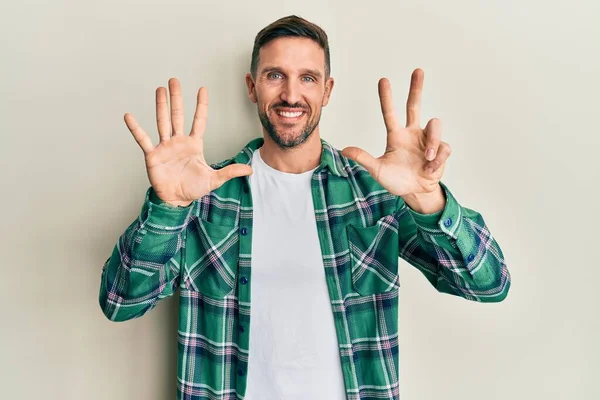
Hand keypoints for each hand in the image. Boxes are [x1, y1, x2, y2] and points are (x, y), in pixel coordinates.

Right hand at [124, 78, 252, 206]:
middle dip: (177, 98)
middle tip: (174, 80)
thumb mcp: (215, 180)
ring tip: (159, 89)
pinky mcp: (153, 155)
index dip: (201, 106)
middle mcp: (179, 142)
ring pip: (162, 121)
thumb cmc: (193, 188)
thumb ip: (230, 172)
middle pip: (178, 115)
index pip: (199, 120)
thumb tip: (250, 169)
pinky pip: (143, 139)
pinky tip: (129, 116)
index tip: (202, 89)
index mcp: (194, 144)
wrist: (176, 200)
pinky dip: (136, 128)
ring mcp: (165, 147)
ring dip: (160, 105)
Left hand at [342, 69, 450, 197]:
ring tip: (426, 159)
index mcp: (397, 136)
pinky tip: (430, 168)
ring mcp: (427, 140)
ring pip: (435, 125)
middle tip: (417, 70)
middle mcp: (412, 133)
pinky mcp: (440, 149)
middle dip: (416, 88)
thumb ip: (364, 159)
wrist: (416, 193)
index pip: (390, 113)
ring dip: (431, 142)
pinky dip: (437, 159)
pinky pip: (443, 147)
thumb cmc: (396, 180)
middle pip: (415, 105)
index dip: (386, 97)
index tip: (383, 80)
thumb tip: (344, 150)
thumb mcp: (378, 170)